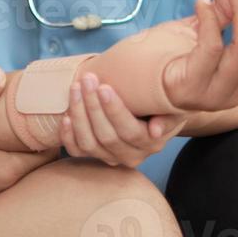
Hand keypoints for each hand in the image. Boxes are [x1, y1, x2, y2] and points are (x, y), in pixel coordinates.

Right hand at [0, 68, 54, 225]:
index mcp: (8, 170)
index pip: (49, 149)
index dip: (54, 126)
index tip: (52, 102)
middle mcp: (2, 181)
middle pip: (34, 152)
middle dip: (37, 127)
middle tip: (37, 100)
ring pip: (15, 155)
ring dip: (18, 135)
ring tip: (17, 108)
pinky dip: (2, 142)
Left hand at [59, 71, 187, 166]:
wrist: (153, 110)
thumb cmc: (162, 102)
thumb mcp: (172, 105)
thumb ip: (168, 116)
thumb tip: (155, 131)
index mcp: (152, 143)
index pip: (130, 131)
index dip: (114, 110)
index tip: (103, 87)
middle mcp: (132, 155)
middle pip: (106, 136)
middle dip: (93, 105)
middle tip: (87, 79)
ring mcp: (112, 157)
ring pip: (89, 144)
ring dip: (78, 114)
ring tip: (75, 88)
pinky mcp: (95, 155)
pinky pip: (77, 150)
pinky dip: (68, 135)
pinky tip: (65, 116)